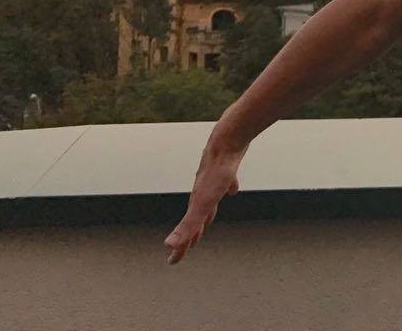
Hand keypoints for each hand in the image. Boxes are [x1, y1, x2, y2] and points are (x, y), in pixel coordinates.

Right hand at [164, 137, 244, 263]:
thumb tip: (168, 246)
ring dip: (206, 214)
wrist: (227, 141)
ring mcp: (214, 181)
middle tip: (189, 247)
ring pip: (209, 202)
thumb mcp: (204, 204)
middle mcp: (202, 193)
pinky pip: (226, 182)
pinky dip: (228, 188)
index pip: (187, 232)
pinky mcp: (227, 169)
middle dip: (192, 234)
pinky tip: (232, 189)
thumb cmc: (216, 174)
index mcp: (197, 203)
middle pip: (197, 219)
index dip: (181, 248)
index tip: (173, 261)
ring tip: (207, 222)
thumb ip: (188, 225)